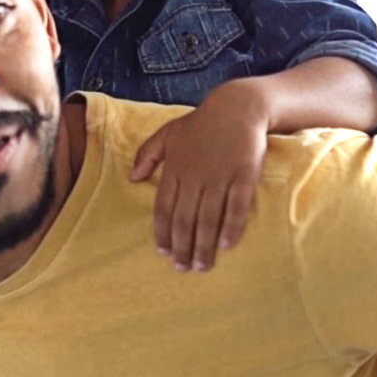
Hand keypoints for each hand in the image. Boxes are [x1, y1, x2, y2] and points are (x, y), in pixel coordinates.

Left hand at [130, 81, 269, 271]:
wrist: (237, 108)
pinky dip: (231, 227)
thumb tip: (132, 178)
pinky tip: (227, 245)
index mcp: (175, 169)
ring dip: (204, 245)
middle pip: (185, 219)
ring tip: (202, 266)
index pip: (164, 208)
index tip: (162, 253)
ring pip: (208, 218)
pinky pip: (236, 206)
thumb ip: (147, 154)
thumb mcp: (168, 133)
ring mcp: (220, 177)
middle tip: (182, 268)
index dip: (162, 233)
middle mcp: (195, 176)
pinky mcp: (243, 176)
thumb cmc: (201, 123)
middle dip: (182, 247)